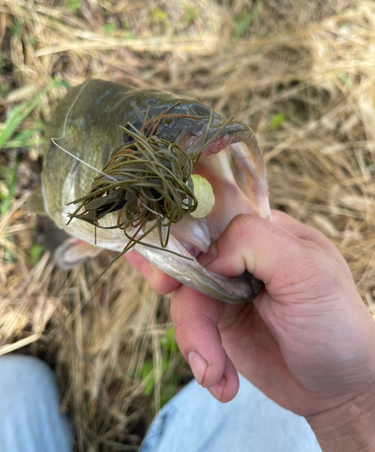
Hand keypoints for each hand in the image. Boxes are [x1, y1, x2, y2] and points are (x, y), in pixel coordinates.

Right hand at [126, 211, 374, 449]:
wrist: (340, 388)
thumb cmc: (336, 323)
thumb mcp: (307, 270)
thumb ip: (256, 242)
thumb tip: (208, 257)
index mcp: (264, 231)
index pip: (210, 220)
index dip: (181, 243)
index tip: (168, 279)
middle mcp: (241, 256)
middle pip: (190, 265)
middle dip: (185, 305)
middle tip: (192, 340)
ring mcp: (227, 291)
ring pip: (185, 301)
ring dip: (195, 343)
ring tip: (217, 376)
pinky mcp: (219, 324)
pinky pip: (191, 331)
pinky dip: (198, 357)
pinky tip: (219, 381)